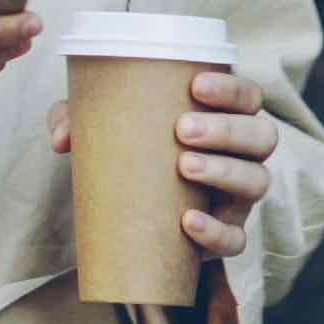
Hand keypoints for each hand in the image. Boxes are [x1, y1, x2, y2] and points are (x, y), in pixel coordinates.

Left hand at [46, 68, 275, 258]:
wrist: (132, 214)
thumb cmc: (130, 151)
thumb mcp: (102, 128)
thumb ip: (76, 120)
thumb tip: (62, 138)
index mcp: (225, 117)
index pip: (247, 96)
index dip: (231, 89)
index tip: (195, 85)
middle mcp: (244, 154)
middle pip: (261, 136)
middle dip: (226, 130)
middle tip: (181, 129)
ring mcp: (240, 196)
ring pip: (257, 181)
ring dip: (225, 172)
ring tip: (184, 167)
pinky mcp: (228, 234)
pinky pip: (237, 238)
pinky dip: (217, 231)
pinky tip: (188, 221)